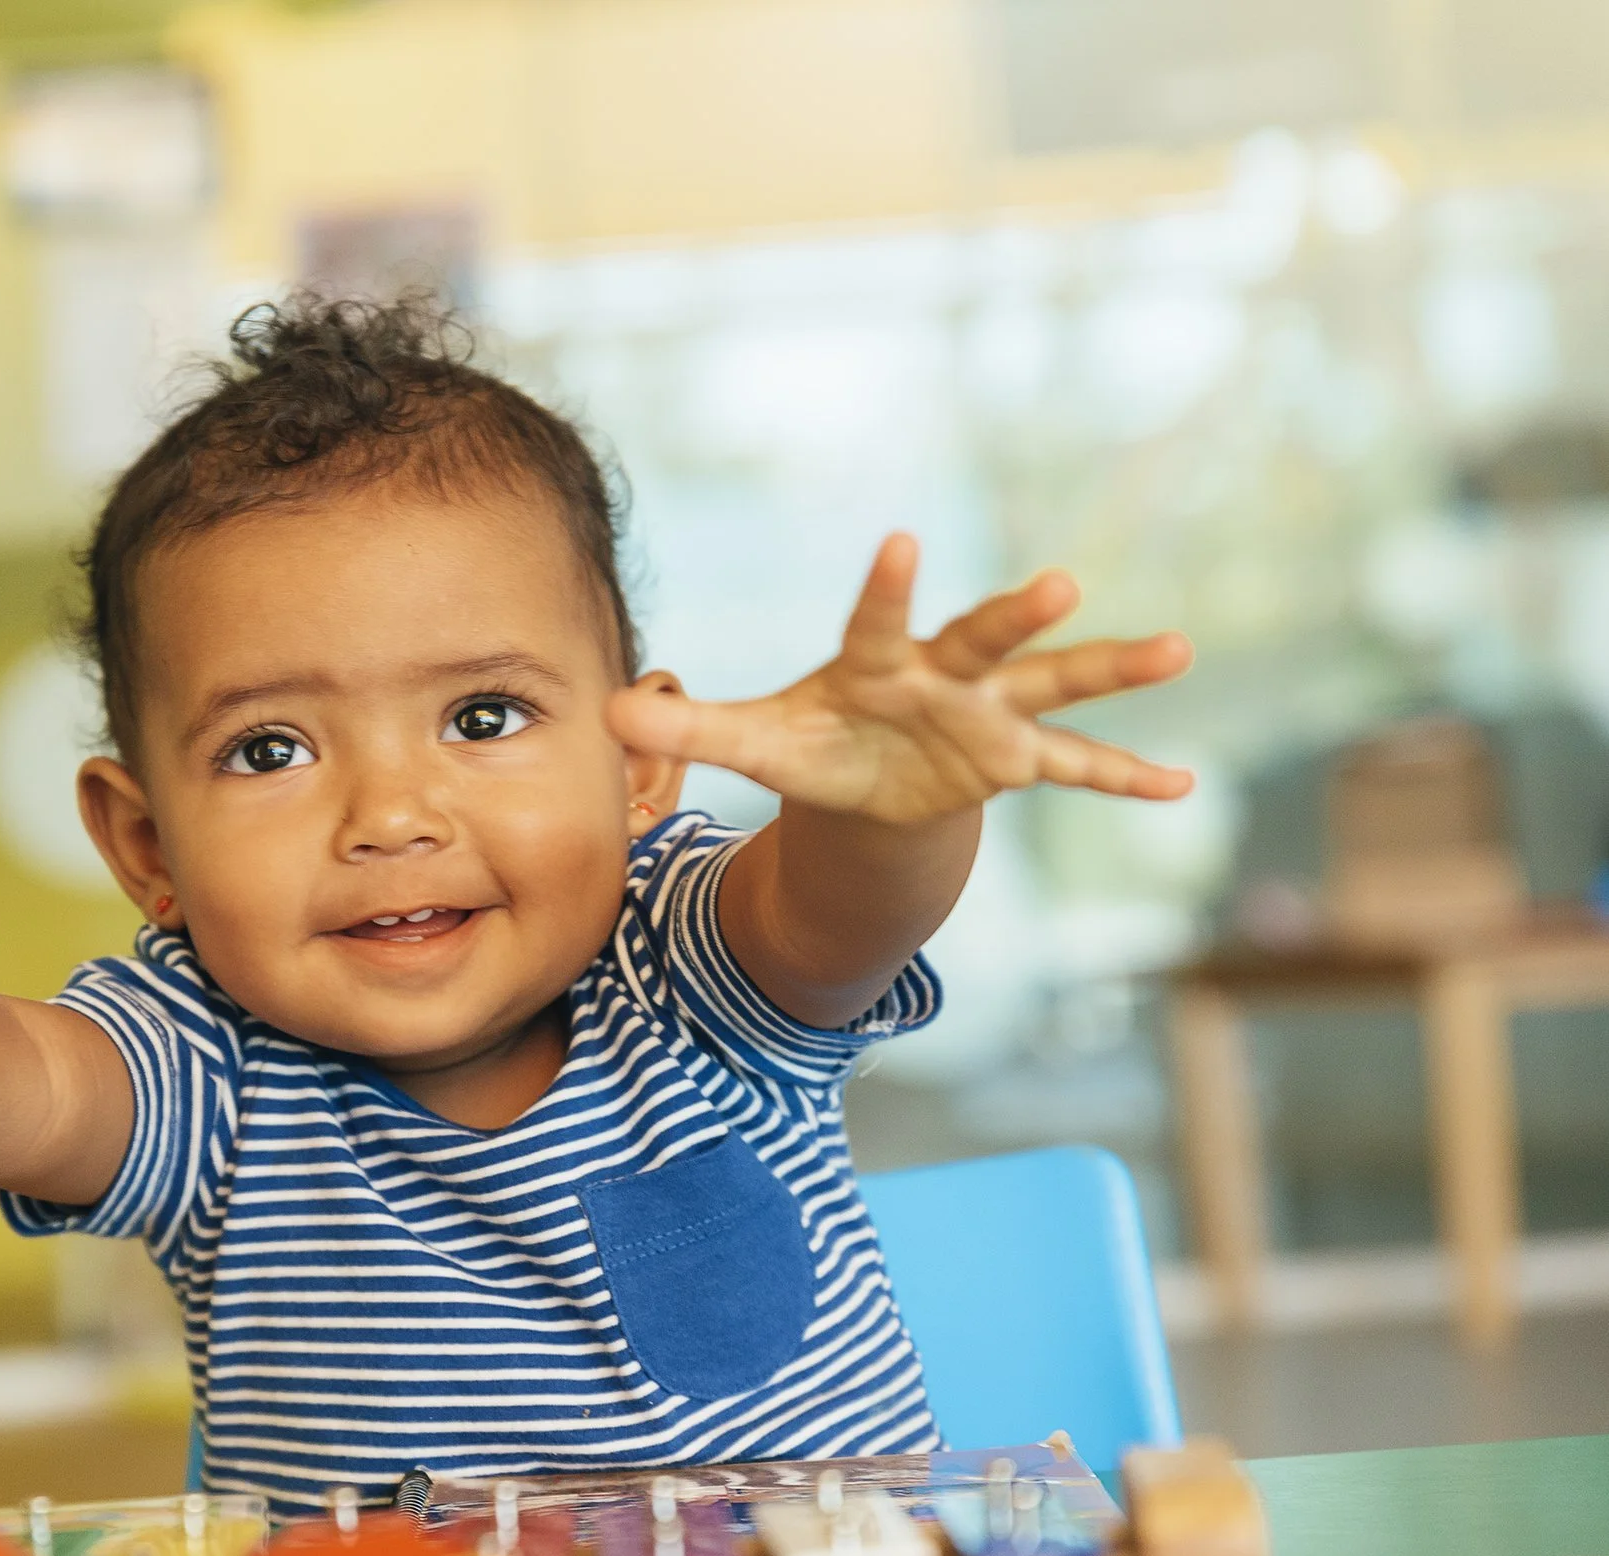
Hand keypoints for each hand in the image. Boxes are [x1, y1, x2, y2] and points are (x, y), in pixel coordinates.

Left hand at [608, 533, 1193, 824]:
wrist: (864, 779)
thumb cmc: (812, 743)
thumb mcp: (752, 741)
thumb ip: (688, 728)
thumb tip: (600, 715)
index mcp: (873, 664)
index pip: (877, 620)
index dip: (889, 586)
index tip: (903, 540)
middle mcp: (942, 676)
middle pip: (985, 639)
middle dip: (1018, 615)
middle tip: (1061, 582)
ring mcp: (988, 714)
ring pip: (1054, 686)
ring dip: (1110, 670)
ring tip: (1175, 649)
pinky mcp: (1014, 759)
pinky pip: (1076, 768)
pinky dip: (1124, 778)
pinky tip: (1182, 788)